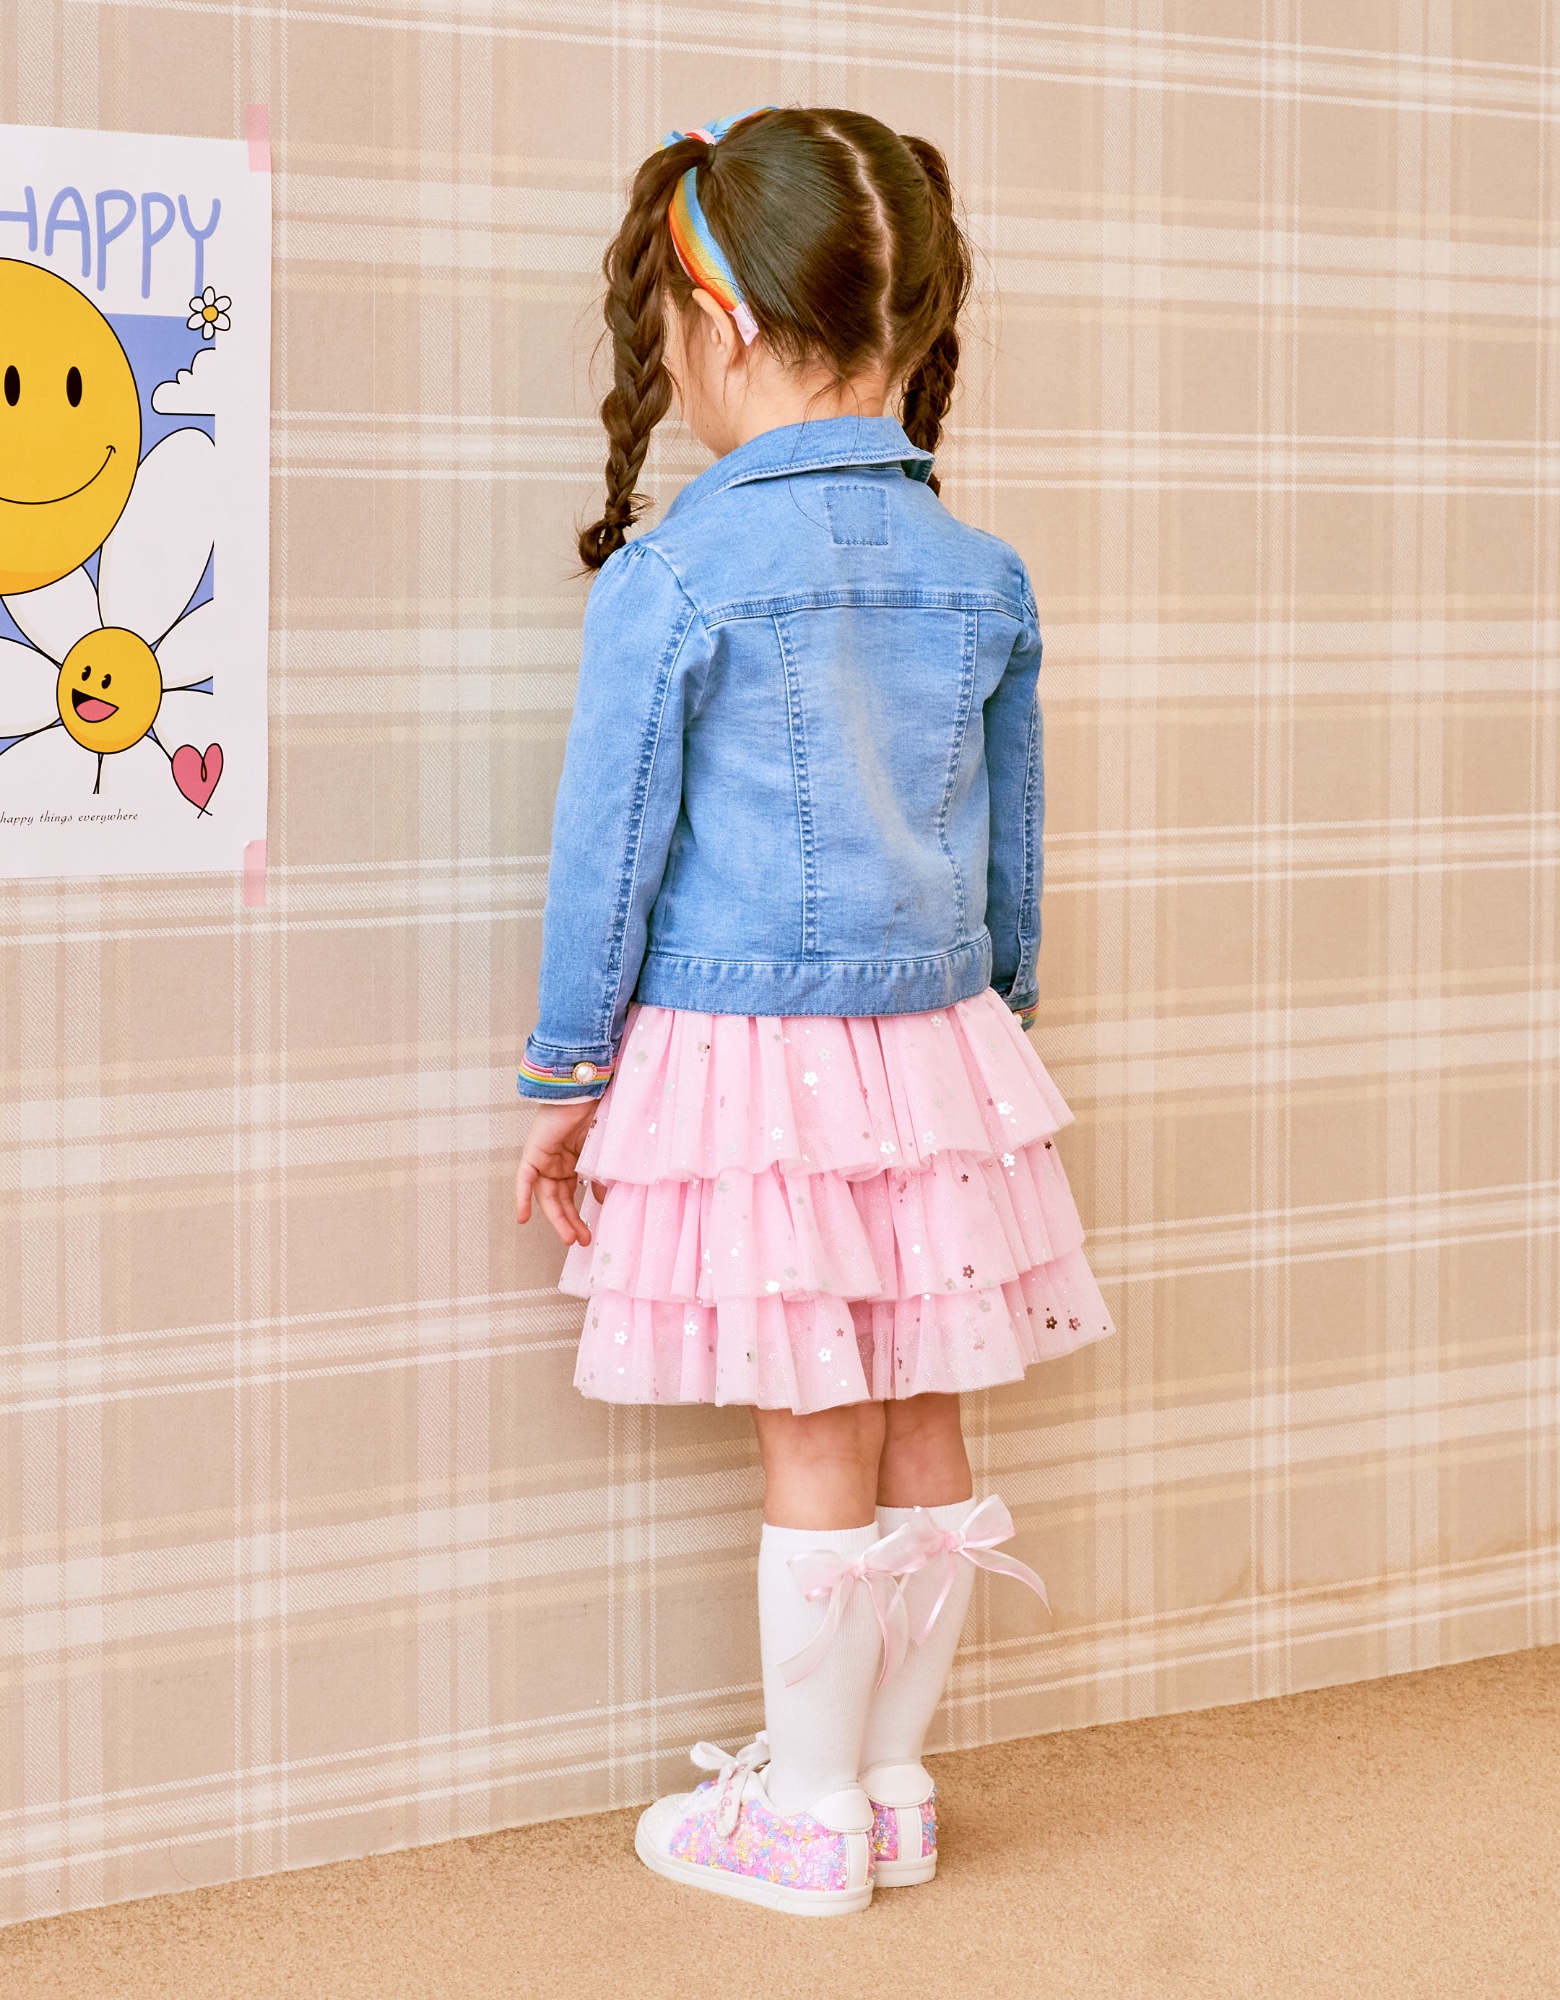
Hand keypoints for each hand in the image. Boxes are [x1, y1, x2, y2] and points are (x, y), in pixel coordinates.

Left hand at [515, 1100, 603, 1246]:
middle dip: (570, 1222)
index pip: (571, 1196)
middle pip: (559, 1200)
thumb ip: (598, 1179)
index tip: (588, 1234)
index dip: (578, 1216)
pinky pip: (525, 1179)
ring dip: (556, 1217)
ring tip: (570, 1236)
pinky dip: (522, 1197)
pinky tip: (523, 1218)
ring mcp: (545, 1160)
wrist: (587, 1091)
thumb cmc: (599, 1115)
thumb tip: (601, 1201)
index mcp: (572, 1164)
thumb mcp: (601, 1155)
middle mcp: (557, 1164)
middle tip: (581, 1240)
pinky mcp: (534, 1153)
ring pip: (546, 1196)